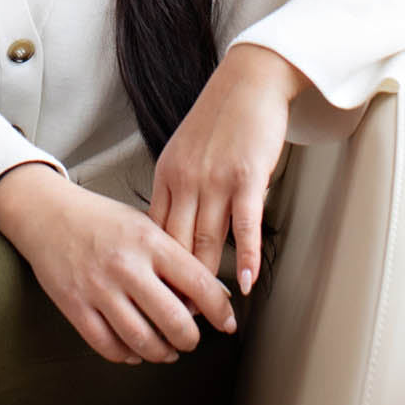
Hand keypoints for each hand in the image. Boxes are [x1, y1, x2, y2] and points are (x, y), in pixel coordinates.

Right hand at [0, 163, 237, 364]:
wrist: (48, 214)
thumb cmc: (101, 219)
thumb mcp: (144, 224)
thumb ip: (174, 257)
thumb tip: (210, 293)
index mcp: (150, 241)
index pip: (198, 283)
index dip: (220, 310)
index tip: (227, 322)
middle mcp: (127, 266)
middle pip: (175, 321)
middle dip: (190, 340)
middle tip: (191, 340)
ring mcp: (99, 289)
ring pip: (143, 341)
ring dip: (162, 353)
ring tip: (166, 350)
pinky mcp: (76, 307)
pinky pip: (109, 347)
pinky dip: (127, 356)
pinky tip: (134, 351)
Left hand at [148, 42, 303, 295]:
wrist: (249, 80)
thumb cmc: (220, 118)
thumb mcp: (184, 152)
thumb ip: (177, 189)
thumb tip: (172, 231)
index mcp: (167, 175)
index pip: (155, 235)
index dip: (156, 272)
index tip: (158, 300)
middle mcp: (185, 179)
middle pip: (176, 246)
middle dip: (178, 287)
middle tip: (182, 324)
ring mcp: (215, 178)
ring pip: (207, 241)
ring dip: (210, 283)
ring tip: (212, 316)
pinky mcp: (246, 176)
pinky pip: (244, 225)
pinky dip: (246, 257)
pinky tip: (245, 283)